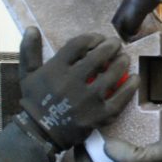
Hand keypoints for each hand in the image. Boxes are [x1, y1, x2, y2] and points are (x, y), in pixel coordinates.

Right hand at [14, 28, 137, 150]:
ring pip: (112, 75)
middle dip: (110, 46)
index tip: (99, 38)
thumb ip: (29, 50)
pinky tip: (134, 78)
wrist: (40, 134)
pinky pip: (120, 99)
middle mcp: (73, 82)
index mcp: (56, 69)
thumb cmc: (34, 101)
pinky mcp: (99, 116)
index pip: (79, 44)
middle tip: (116, 44)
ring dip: (121, 63)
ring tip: (124, 58)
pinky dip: (130, 87)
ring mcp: (88, 100)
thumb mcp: (27, 74)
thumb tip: (31, 28)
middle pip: (98, 57)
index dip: (92, 38)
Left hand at [74, 134, 161, 161]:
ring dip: (97, 153)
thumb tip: (105, 148)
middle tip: (82, 136)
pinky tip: (114, 133)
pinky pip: (121, 158)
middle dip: (85, 158)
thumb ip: (129, 156)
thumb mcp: (155, 156)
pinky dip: (112, 148)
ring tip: (93, 134)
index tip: (78, 141)